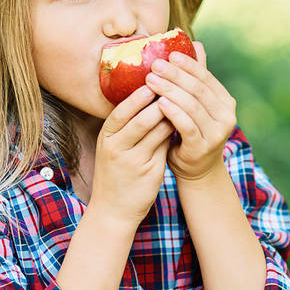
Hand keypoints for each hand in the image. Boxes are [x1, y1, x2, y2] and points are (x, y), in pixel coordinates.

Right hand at [91, 84, 174, 226]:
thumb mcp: (113, 147)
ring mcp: (133, 161)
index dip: (136, 96)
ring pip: (156, 131)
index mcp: (106, 137)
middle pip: (140, 119)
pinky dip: (173, 132)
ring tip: (182, 100)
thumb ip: (127, 125)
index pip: (120, 111)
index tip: (151, 79)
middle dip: (158, 101)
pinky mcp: (149, 171)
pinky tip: (183, 122)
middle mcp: (117, 148)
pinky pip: (165, 146)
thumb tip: (149, 97)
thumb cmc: (115, 173)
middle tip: (173, 85)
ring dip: (171, 115)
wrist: (113, 210)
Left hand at [144, 41, 236, 181]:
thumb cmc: (191, 132)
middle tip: (154, 64)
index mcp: (225, 101)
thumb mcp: (195, 105)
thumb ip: (196, 78)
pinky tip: (159, 102)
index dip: (188, 64)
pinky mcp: (203, 146)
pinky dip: (173, 112)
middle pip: (198, 89)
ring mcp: (217, 132)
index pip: (205, 77)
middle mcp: (226, 115)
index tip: (168, 54)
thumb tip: (196, 43)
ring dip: (170, 90)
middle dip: (175, 75)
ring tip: (151, 80)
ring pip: (191, 105)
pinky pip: (187, 125)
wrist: (197, 170)